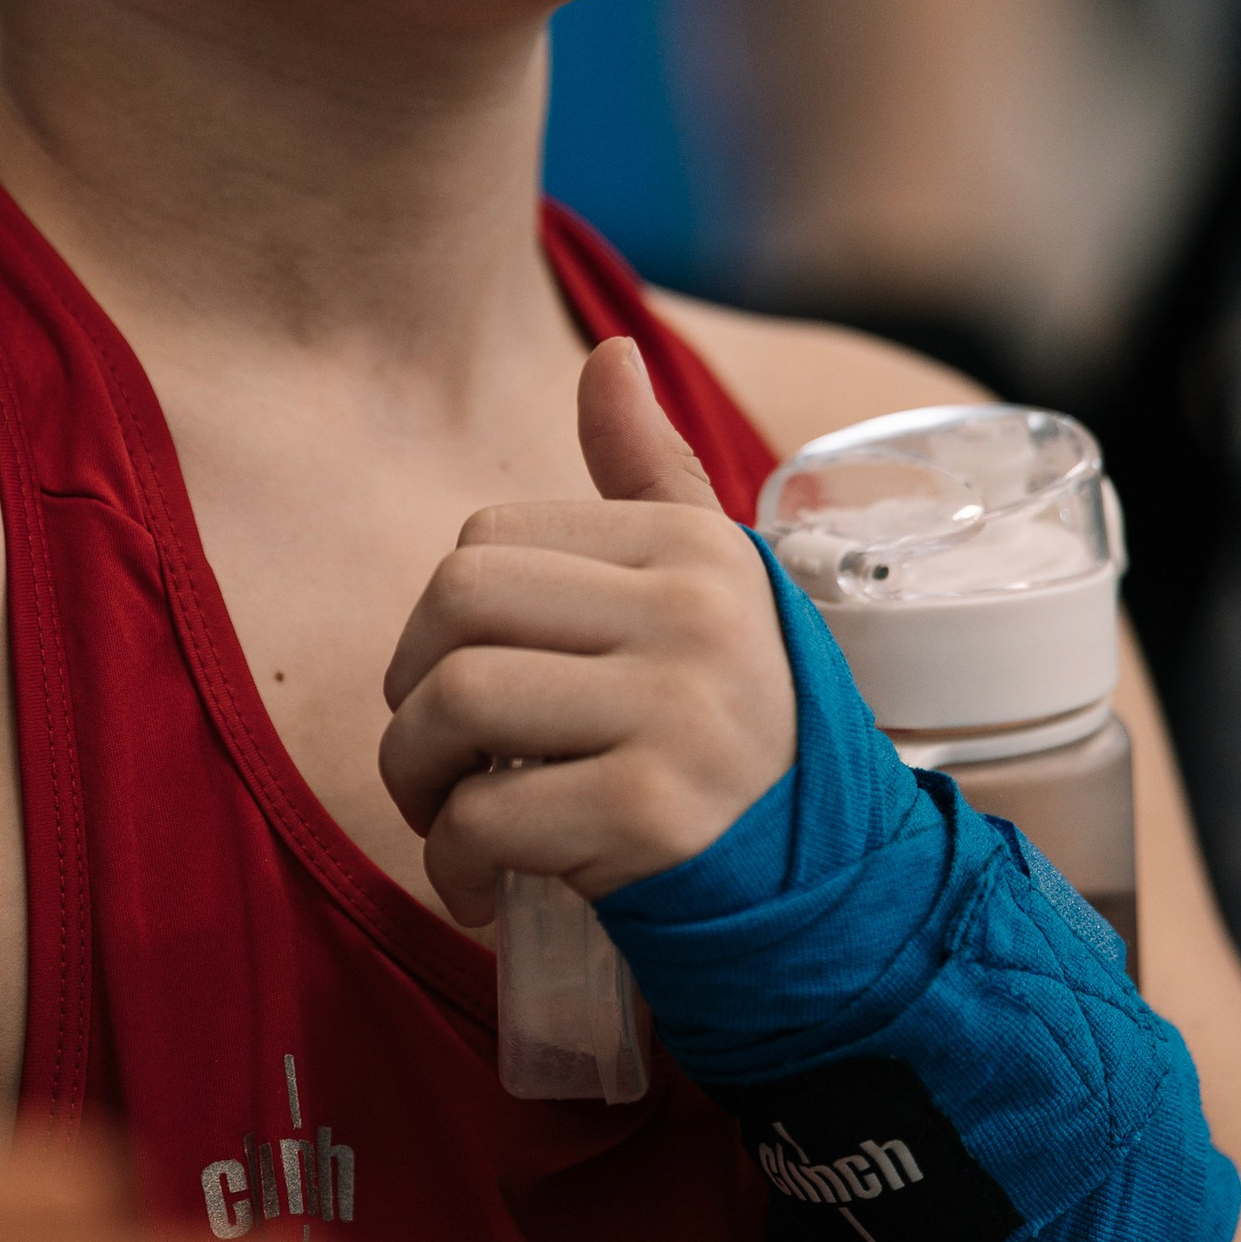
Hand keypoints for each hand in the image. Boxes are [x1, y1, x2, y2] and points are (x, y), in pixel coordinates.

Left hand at [378, 336, 795, 925]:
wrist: (831, 886)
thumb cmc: (739, 727)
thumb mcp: (712, 587)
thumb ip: (648, 472)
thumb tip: (610, 352)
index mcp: (692, 547)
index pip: (488, 539)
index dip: (446, 620)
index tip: (472, 683)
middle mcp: (691, 614)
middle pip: (455, 603)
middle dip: (409, 688)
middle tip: (437, 753)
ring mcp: (673, 712)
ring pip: (454, 702)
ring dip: (415, 776)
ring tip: (445, 815)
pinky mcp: (649, 813)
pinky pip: (481, 818)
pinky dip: (451, 864)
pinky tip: (478, 889)